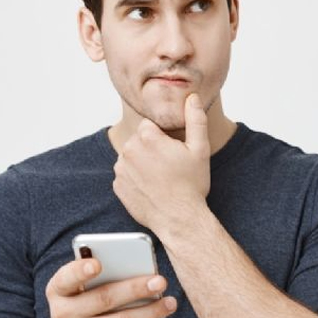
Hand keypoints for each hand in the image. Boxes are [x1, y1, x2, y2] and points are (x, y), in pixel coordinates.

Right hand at [45, 258, 176, 317]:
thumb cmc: (88, 292)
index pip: (67, 278)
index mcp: (58, 289)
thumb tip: (138, 268)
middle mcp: (63, 314)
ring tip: (170, 302)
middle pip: (103, 299)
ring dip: (148, 313)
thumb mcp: (86, 282)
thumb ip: (103, 272)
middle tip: (160, 281)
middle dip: (134, 289)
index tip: (98, 264)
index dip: (81, 271)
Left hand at [112, 93, 211, 232]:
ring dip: (142, 163)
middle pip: (138, 140)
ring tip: (160, 178)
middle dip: (151, 148)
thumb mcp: (199, 149)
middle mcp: (129, 151)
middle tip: (169, 165)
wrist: (179, 219)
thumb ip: (195, 119)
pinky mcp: (118, 186)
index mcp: (147, 138)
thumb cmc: (191, 186)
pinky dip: (135, 178)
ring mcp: (121, 170)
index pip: (148, 125)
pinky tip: (151, 187)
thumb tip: (192, 98)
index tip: (171, 150)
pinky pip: (125, 174)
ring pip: (131, 157)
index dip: (162, 137)